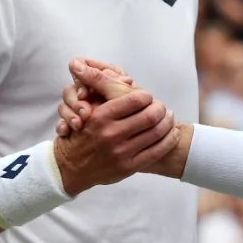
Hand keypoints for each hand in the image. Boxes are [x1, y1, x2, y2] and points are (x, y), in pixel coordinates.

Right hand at [52, 59, 180, 193]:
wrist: (71, 167)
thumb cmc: (81, 133)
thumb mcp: (85, 109)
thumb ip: (100, 88)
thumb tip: (121, 76)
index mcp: (100, 116)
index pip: (136, 100)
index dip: (147, 96)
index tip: (148, 96)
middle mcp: (111, 135)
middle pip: (150, 116)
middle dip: (160, 108)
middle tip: (161, 106)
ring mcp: (121, 153)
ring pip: (156, 133)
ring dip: (168, 122)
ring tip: (169, 117)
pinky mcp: (129, 167)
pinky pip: (157, 151)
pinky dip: (169, 140)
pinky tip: (171, 133)